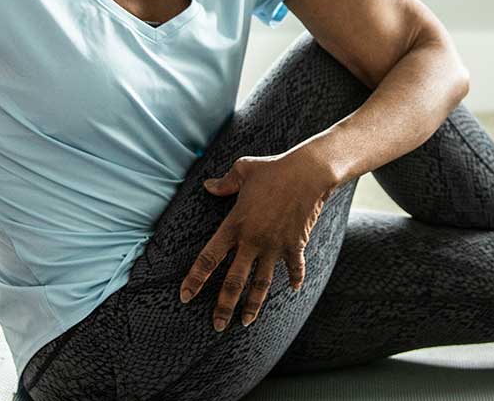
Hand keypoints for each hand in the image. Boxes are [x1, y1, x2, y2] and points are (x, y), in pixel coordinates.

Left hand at [179, 151, 340, 330]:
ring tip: (246, 322)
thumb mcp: (243, 170)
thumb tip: (208, 186)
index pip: (209, 257)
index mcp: (235, 224)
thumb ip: (224, 183)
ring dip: (254, 304)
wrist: (308, 172)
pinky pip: (294, 268)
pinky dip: (295, 279)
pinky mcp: (295, 244)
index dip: (196, 278)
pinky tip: (293, 290)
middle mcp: (252, 240)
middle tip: (217, 325)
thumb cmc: (273, 169)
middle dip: (224, 306)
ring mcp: (274, 245)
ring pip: (261, 283)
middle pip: (234, 280)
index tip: (186, 296)